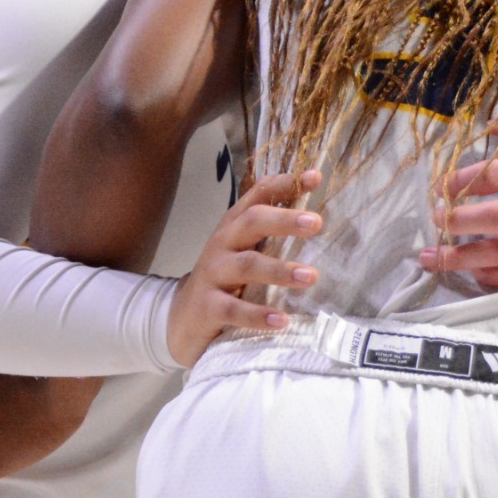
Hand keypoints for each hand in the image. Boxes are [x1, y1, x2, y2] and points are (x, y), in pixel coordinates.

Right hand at [166, 170, 324, 366]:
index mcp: (235, 226)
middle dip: (284, 220)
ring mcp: (212, 274)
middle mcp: (222, 243)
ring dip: (280, 270)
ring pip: (247, 265)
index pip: (259, 196)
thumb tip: (316, 216)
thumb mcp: (244, 250)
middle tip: (316, 222)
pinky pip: (233, 310)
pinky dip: (258, 315)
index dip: (285, 184)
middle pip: (252, 222)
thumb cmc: (225, 280)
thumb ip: (272, 232)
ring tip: (310, 276)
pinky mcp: (207, 308)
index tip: (315, 177)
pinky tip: (281, 320)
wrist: (181, 321)